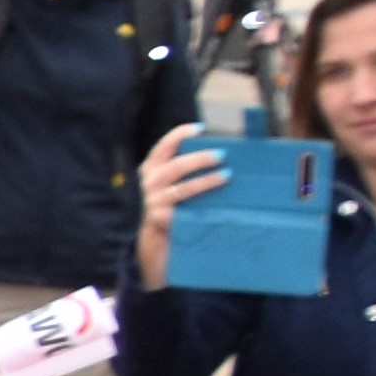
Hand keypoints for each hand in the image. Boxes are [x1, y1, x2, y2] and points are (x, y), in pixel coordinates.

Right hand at [133, 126, 226, 289]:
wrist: (155, 246)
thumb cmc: (172, 210)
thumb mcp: (173, 186)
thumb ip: (185, 171)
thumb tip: (220, 154)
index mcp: (151, 170)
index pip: (163, 147)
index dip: (180, 135)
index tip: (200, 129)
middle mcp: (149, 184)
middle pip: (174, 167)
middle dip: (199, 159)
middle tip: (222, 155)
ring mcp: (153, 203)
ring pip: (181, 189)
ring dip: (205, 181)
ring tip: (226, 176)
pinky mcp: (159, 221)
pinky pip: (182, 211)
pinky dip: (200, 206)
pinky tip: (217, 205)